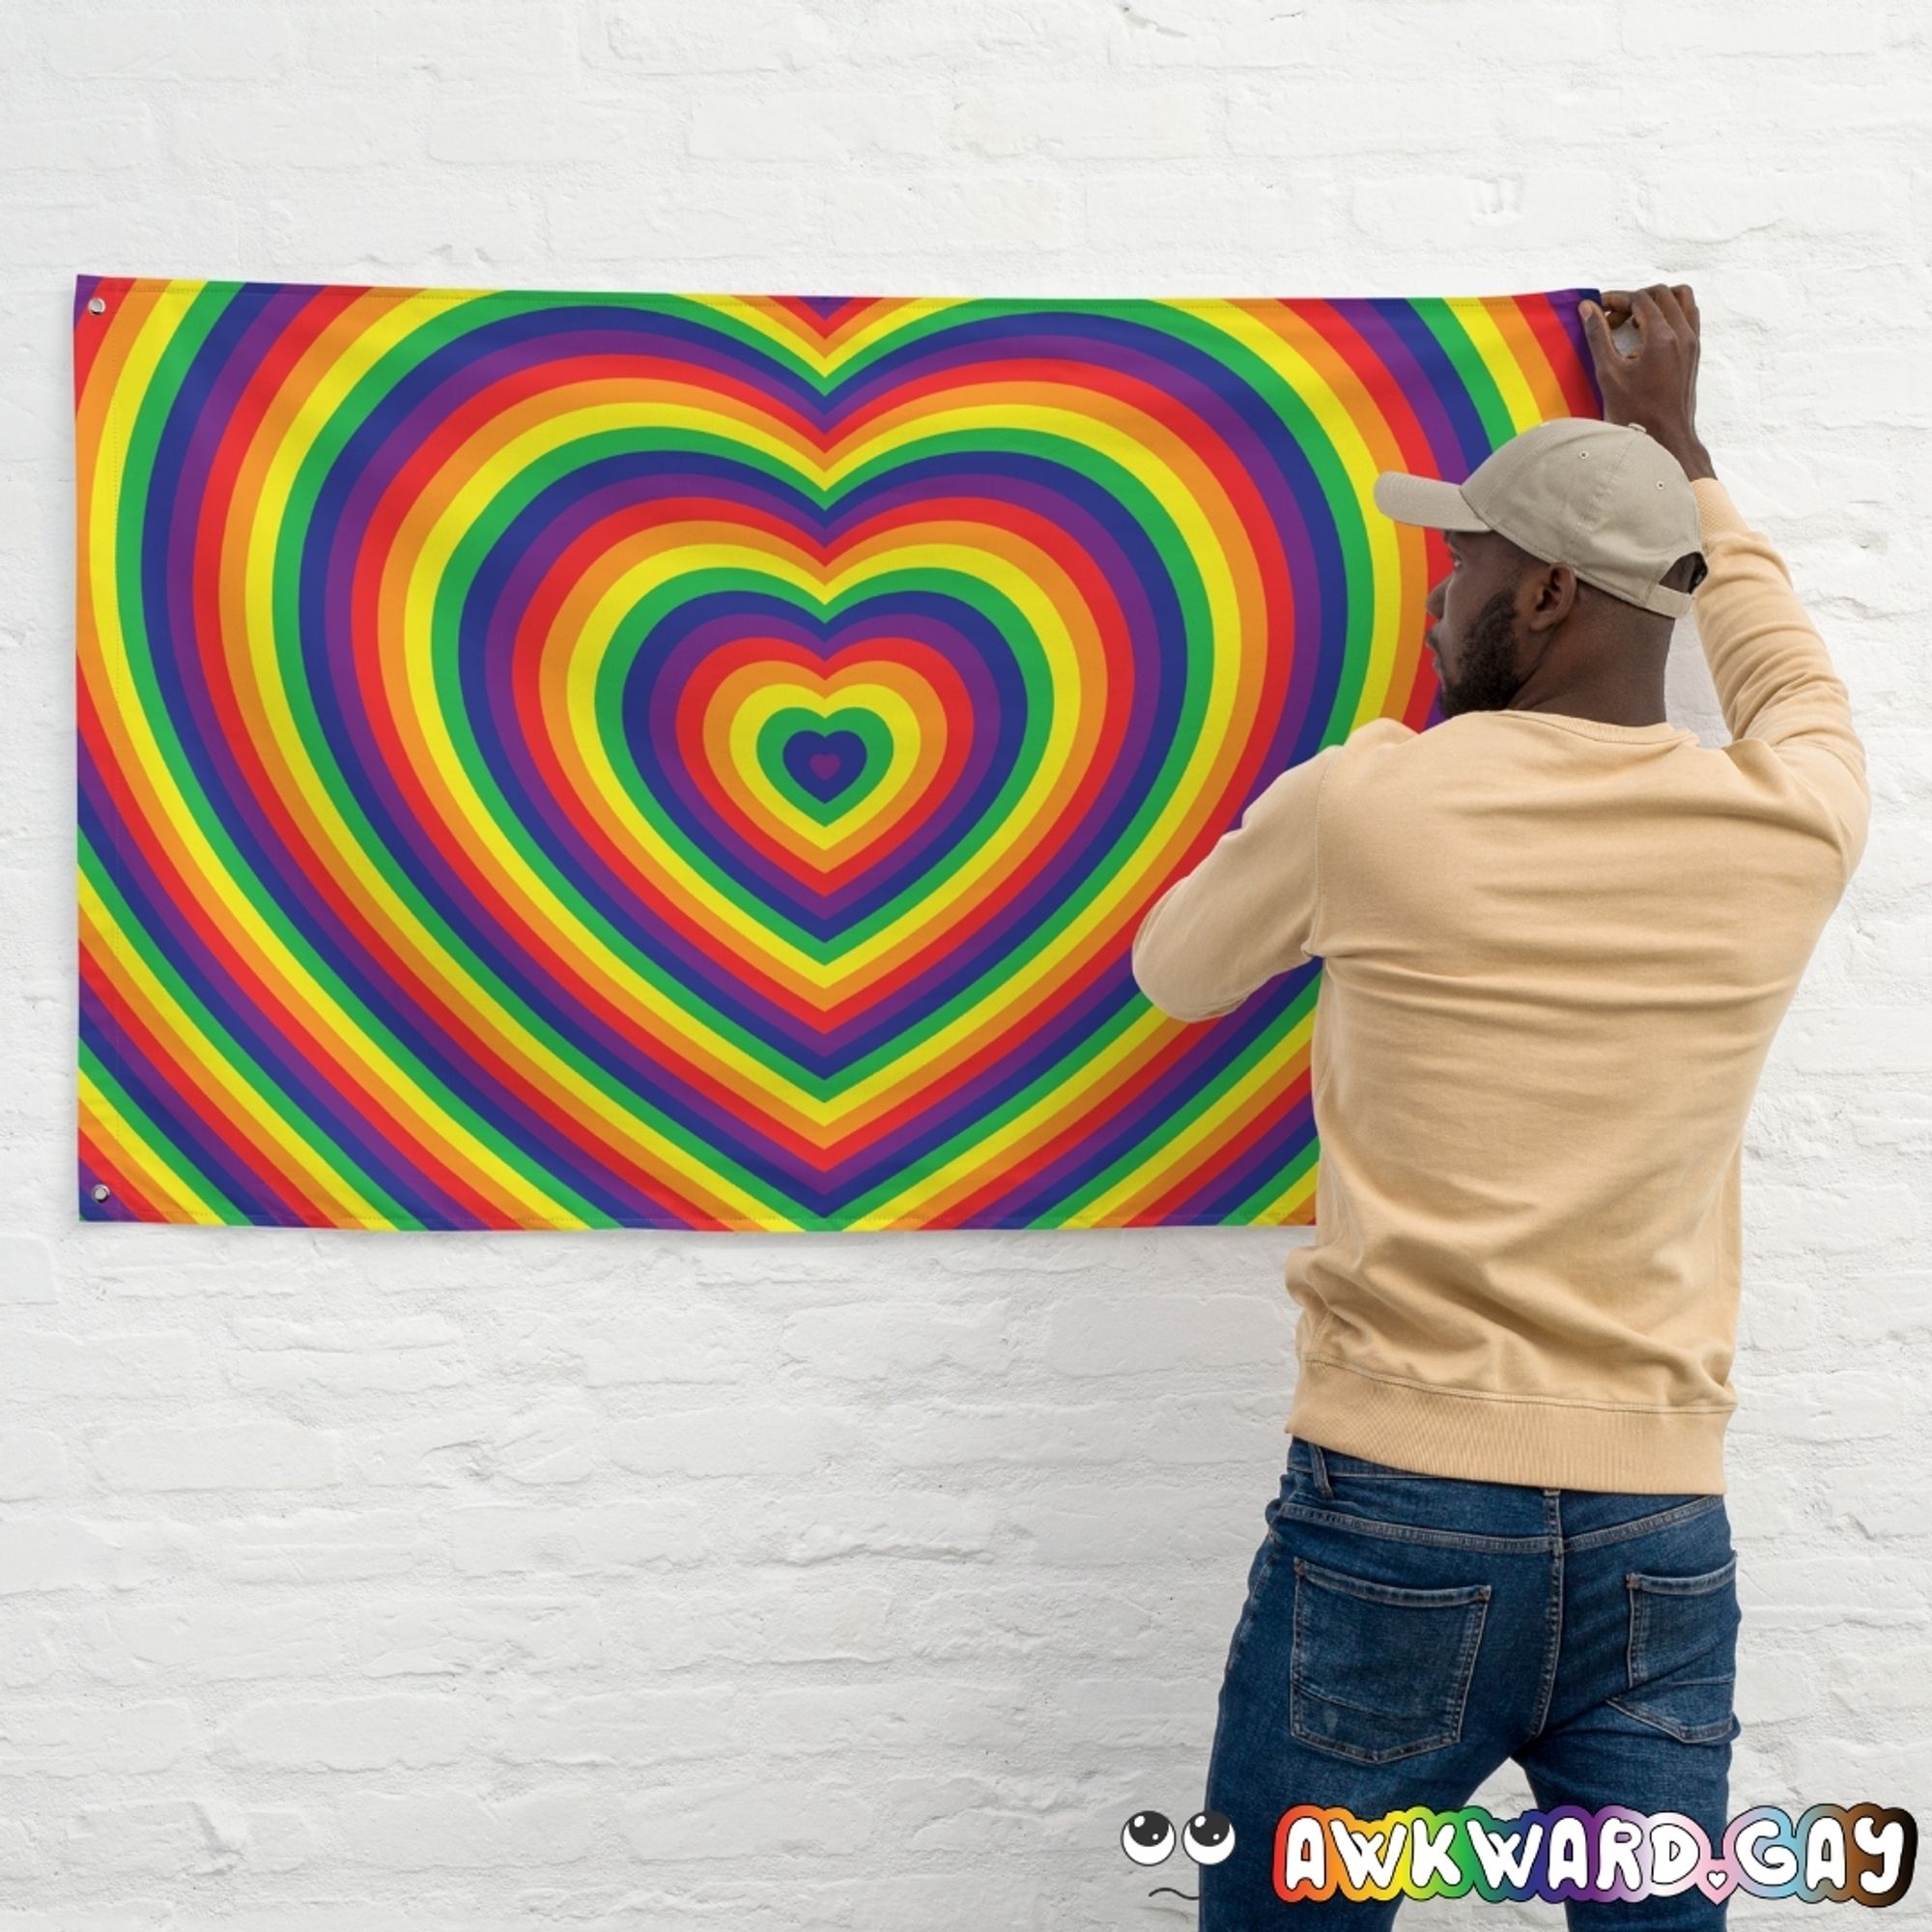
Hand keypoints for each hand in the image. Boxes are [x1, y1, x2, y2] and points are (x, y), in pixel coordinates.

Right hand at [1578, 283, 1713, 479]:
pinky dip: (1669, 314)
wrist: (1665, 439)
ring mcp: (1692, 343)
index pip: (1641, 299)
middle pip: (1661, 294)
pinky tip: (1647, 334)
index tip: (1598, 308)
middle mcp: (1683, 335)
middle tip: (1611, 319)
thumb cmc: (1636, 414)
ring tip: (1633, 322)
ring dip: (1656, 302)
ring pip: (1681, 299)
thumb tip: (1588, 308)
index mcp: (1663, 338)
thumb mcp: (1609, 373)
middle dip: (1633, 299)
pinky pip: (1688, 316)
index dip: (1616, 299)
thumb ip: (1598, 336)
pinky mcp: (1693, 353)